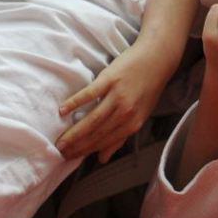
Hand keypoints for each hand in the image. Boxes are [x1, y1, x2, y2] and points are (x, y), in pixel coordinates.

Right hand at [55, 39, 175, 163]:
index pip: (105, 142)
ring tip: (60, 141)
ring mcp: (117, 96)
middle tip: (60, 153)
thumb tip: (103, 158)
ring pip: (93, 119)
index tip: (71, 158)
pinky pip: (89, 94)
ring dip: (75, 132)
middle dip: (77, 146)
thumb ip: (121, 137)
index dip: (86, 151)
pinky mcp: (110, 79)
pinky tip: (62, 111)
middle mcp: (126, 113)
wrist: (157, 58)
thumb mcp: (140, 115)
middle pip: (97, 133)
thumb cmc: (148, 88)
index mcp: (133, 124)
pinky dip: (75, 103)